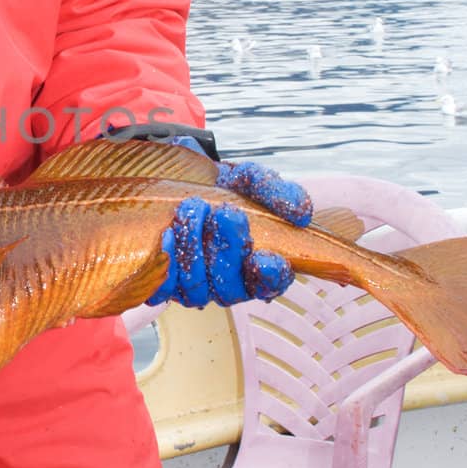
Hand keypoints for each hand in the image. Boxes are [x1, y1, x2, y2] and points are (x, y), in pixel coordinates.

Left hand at [149, 139, 311, 307]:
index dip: (269, 276)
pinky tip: (168, 234)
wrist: (185, 180)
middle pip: (231, 286)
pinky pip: (164, 286)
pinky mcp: (168, 283)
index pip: (271, 284)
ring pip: (198, 286)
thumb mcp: (255, 181)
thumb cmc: (227, 188)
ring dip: (195, 248)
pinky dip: (166, 261)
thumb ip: (279, 193)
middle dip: (228, 249)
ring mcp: (199, 285)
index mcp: (260, 265)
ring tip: (192, 209)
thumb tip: (301, 212)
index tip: (264, 257)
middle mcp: (231, 282)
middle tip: (225, 212)